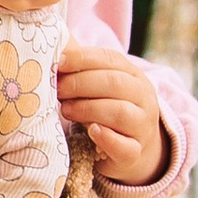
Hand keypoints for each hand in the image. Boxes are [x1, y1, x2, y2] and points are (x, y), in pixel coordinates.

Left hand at [56, 40, 168, 186]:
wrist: (130, 150)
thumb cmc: (105, 110)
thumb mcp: (97, 87)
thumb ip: (80, 68)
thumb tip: (55, 44)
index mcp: (133, 75)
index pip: (110, 59)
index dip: (82, 58)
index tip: (57, 62)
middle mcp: (143, 97)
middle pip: (114, 84)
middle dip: (81, 84)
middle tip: (57, 89)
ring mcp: (142, 126)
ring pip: (120, 112)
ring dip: (88, 108)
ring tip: (66, 110)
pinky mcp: (135, 152)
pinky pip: (124, 146)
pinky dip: (107, 138)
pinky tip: (92, 131)